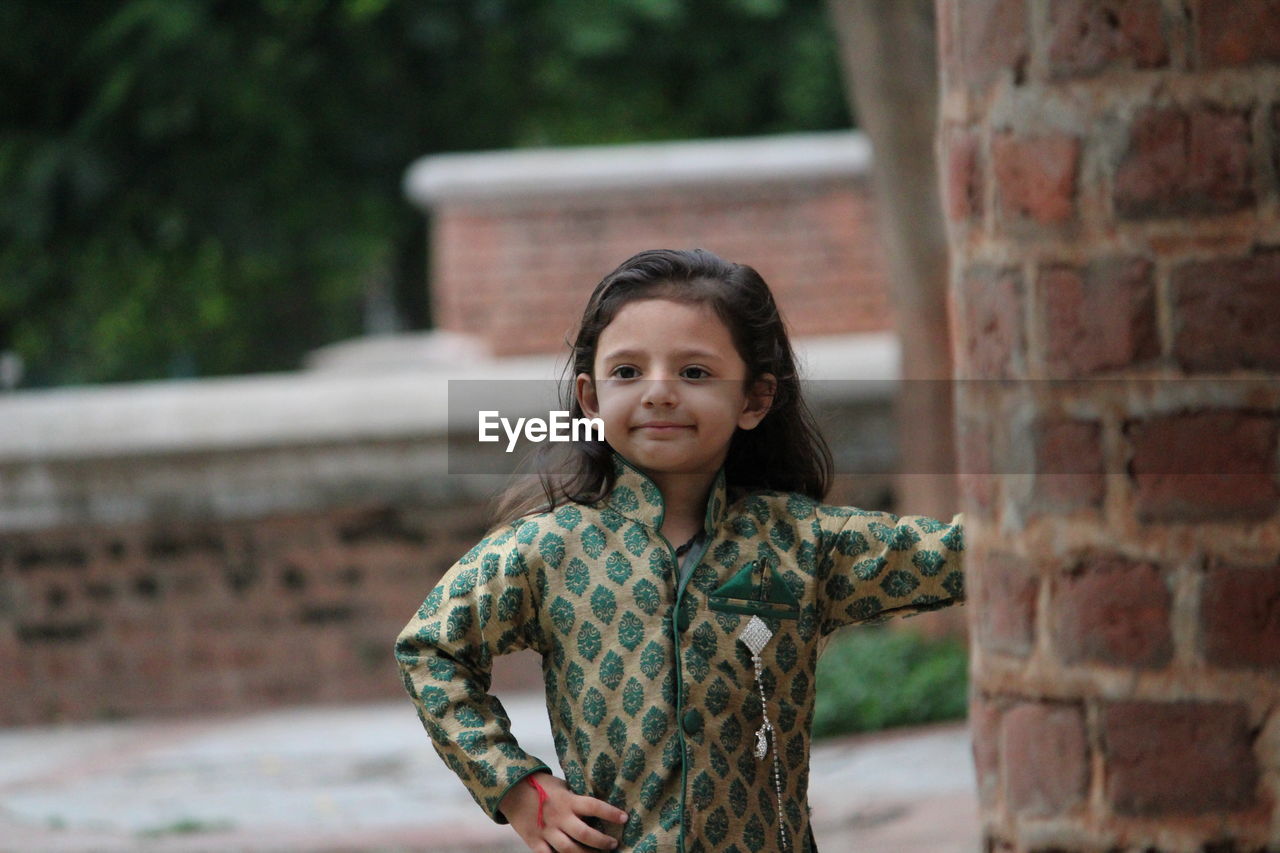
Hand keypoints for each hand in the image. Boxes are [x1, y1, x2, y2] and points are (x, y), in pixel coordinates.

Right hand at [499, 771, 627, 851]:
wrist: (511, 791)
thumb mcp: (562, 786)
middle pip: (584, 833)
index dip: (611, 813)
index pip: (594, 806)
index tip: (624, 818)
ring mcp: (546, 831)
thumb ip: (576, 798)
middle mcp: (559, 817)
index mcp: (567, 800)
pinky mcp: (535, 842)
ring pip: (569, 850)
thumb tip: (597, 808)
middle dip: (601, 842)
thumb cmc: (541, 786)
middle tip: (613, 844)